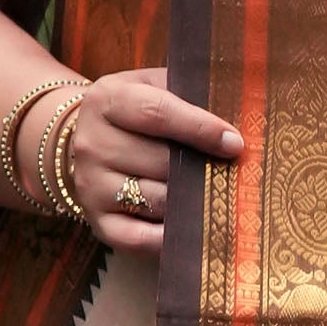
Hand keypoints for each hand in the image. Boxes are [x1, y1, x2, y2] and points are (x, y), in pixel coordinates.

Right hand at [43, 68, 241, 254]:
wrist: (94, 140)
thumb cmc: (138, 112)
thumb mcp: (155, 87)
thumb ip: (189, 95)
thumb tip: (234, 126)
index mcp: (107, 100)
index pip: (157, 113)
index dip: (200, 128)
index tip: (235, 143)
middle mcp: (92, 144)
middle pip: (161, 161)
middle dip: (201, 167)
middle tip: (230, 171)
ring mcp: (91, 186)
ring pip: (158, 199)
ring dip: (191, 200)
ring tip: (214, 193)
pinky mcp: (98, 222)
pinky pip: (140, 238)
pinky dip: (170, 236)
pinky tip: (192, 226)